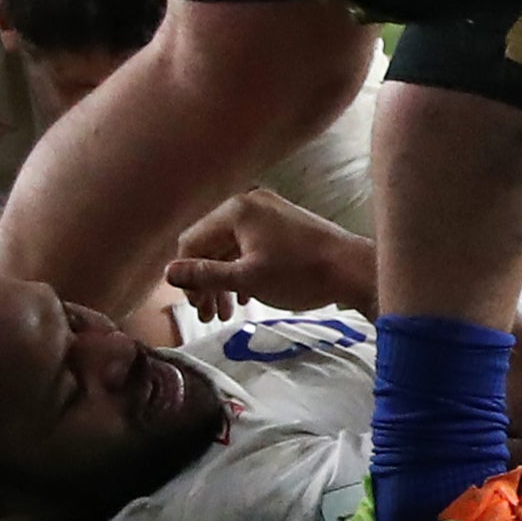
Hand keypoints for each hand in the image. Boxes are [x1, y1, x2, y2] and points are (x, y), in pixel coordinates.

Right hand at [171, 187, 375, 320]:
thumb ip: (205, 275)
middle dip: (206, 283)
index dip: (187, 277)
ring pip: (230, 250)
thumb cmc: (300, 273)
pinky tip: (243, 299)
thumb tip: (168, 273)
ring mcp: (268, 213)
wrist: (353, 269)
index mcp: (237, 210)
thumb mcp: (247, 278)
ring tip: (224, 314)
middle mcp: (249, 204)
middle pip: (210, 246)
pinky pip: (249, 248)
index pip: (192, 242)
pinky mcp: (282, 226)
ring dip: (222, 282)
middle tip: (208, 316)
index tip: (195, 306)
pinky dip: (242, 272)